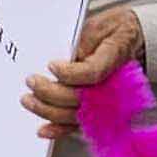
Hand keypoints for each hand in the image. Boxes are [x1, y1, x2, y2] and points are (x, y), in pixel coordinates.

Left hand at [24, 5, 143, 131]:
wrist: (127, 39)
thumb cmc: (111, 31)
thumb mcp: (97, 26)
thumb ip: (81, 42)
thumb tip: (60, 58)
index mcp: (114, 58)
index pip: (92, 73)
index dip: (70, 73)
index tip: (52, 65)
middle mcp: (112, 84)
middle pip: (79, 98)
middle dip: (51, 93)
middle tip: (32, 81)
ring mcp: (104, 100)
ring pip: (75, 114)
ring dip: (48, 110)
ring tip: (29, 100)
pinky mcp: (95, 108)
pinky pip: (77, 124)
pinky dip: (59, 129)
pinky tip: (44, 130)